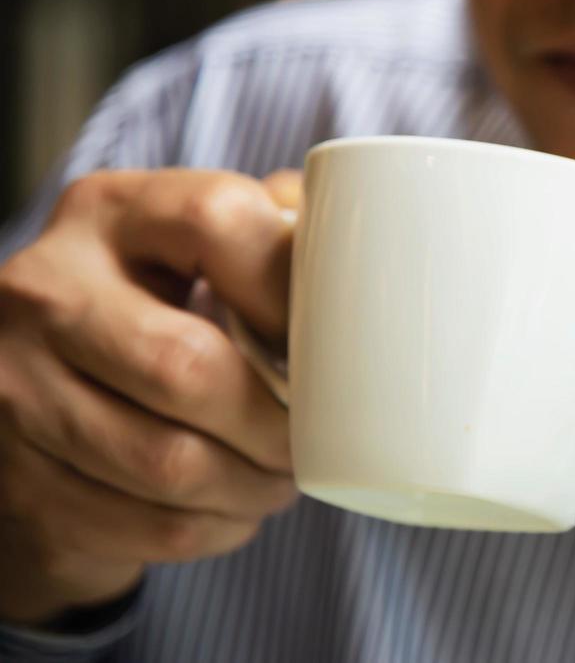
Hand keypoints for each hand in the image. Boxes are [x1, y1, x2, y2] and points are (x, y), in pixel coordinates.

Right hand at [0, 169, 302, 625]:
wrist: (29, 386)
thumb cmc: (153, 305)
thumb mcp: (193, 246)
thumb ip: (273, 231)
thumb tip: (372, 250)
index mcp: (109, 212)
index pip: (218, 221)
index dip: (290, 287)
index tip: (329, 335)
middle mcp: (43, 289)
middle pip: (186, 366)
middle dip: (273, 422)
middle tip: (313, 438)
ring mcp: (12, 386)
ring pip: (166, 463)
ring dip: (250, 486)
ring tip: (282, 478)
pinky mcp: (15, 478)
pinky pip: (142, 524)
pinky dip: (211, 528)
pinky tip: (233, 509)